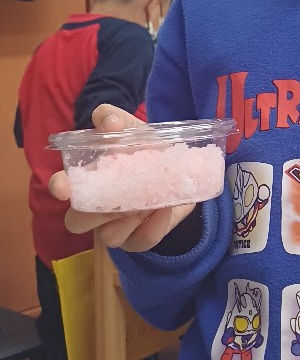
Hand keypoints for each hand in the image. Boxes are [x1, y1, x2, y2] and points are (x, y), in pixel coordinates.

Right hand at [49, 104, 194, 253]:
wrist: (180, 170)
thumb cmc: (145, 147)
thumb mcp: (131, 127)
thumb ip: (114, 118)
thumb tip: (111, 124)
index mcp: (88, 178)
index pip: (61, 187)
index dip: (59, 187)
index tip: (63, 187)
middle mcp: (95, 206)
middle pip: (76, 222)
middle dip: (93, 213)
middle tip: (117, 199)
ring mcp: (116, 226)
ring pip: (109, 237)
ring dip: (129, 218)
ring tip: (149, 198)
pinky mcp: (138, 239)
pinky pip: (141, 241)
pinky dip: (155, 225)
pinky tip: (164, 208)